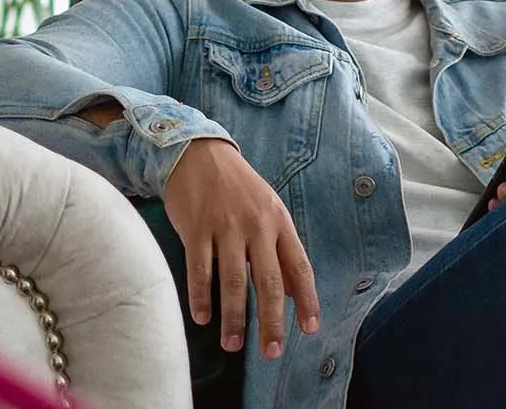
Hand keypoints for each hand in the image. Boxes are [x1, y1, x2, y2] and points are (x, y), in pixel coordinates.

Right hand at [163, 137, 319, 358]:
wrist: (198, 154)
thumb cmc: (238, 188)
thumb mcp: (268, 211)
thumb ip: (280, 250)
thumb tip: (294, 293)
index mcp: (279, 222)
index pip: (299, 266)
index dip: (306, 299)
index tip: (310, 328)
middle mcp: (255, 226)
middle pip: (268, 281)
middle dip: (271, 320)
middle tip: (271, 351)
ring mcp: (225, 227)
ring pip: (232, 281)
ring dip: (233, 317)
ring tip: (233, 344)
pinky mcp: (196, 229)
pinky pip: (200, 270)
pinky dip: (201, 296)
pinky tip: (203, 318)